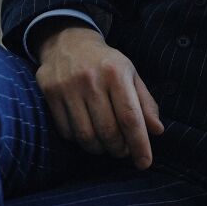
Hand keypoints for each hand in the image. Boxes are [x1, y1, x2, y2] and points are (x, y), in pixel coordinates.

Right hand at [36, 26, 163, 168]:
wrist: (69, 42)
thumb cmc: (106, 63)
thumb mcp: (131, 75)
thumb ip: (145, 103)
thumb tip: (157, 131)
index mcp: (117, 72)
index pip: (130, 116)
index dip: (139, 143)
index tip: (144, 163)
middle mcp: (92, 79)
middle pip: (108, 130)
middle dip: (119, 149)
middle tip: (124, 151)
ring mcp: (68, 87)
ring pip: (85, 136)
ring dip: (100, 149)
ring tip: (107, 145)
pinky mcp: (50, 93)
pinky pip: (66, 131)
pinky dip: (80, 141)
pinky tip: (88, 133)